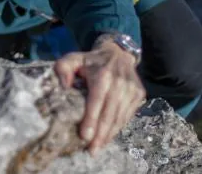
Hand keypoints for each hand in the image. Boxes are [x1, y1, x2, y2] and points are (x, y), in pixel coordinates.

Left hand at [54, 38, 145, 154]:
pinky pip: (127, 115)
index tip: (85, 136)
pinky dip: (118, 127)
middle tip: (91, 149)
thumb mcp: (73, 59)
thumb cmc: (91, 60)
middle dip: (100, 134)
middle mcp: (120, 82)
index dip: (91, 120)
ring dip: (109, 134)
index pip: (96, 101)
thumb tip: (62, 87)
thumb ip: (63, 69)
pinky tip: (108, 136)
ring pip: (120, 117)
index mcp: (103, 75)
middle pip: (109, 113)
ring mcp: (131, 89)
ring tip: (98, 147)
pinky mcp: (138, 94)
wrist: (118, 52)